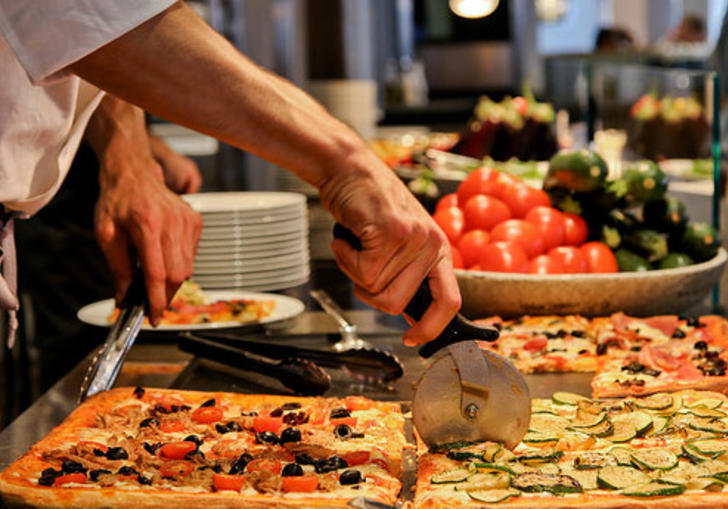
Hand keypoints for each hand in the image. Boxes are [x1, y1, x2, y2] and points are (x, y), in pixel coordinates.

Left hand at [87, 96, 201, 324]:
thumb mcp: (106, 235)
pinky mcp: (196, 222)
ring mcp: (188, 221)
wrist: (134, 172)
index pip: (157, 274)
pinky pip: (192, 255)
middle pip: (177, 275)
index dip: (157, 301)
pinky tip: (164, 257)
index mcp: (148, 225)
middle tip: (152, 304)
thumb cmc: (117, 200)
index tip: (154, 317)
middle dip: (166, 296)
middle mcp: (172, 223)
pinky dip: (179, 264)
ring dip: (172, 282)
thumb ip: (117, 268)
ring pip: (187, 268)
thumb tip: (124, 298)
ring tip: (155, 280)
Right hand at [321, 149, 460, 345]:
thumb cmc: (368, 207)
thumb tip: (406, 314)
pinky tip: (349, 236)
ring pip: (375, 289)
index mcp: (438, 250)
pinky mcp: (391, 233)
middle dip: (369, 291)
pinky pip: (361, 270)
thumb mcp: (398, 241)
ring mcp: (413, 239)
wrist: (349, 169)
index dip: (431, 327)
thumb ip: (406, 273)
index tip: (412, 339)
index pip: (449, 301)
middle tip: (360, 264)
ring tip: (356, 243)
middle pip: (396, 304)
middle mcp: (431, 245)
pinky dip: (345, 256)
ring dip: (354, 271)